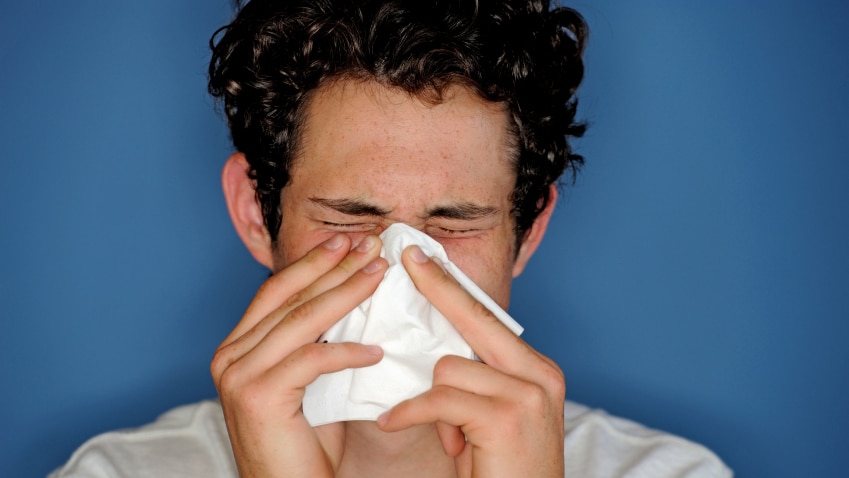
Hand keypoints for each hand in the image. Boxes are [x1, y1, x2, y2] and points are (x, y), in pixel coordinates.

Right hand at [211, 234, 387, 477]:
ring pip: (302, 320)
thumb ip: (315, 346)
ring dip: (346, 293)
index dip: (313, 263)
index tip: (348, 242)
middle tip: (371, 244)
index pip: (277, 292)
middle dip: (334, 267)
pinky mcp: (258, 396)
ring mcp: (239, 375)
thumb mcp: (307, 385)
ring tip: (380, 275)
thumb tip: (352, 307)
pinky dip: (347, 353)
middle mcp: (230, 355)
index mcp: (237, 347)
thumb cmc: (302, 446)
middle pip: (290, 298)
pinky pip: (312, 361)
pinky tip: (376, 351)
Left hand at [377, 245, 565, 477]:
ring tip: (452, 438)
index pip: (488, 318)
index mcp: (538, 370)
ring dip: (432, 403)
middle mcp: (540, 374)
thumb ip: (475, 382)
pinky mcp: (505, 417)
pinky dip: (412, 413)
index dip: (453, 287)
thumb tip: (437, 356)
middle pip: (475, 318)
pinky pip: (438, 398)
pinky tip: (394, 424)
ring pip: (448, 367)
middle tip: (406, 258)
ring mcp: (527, 394)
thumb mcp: (491, 419)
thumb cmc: (503, 471)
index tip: (425, 259)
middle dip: (438, 287)